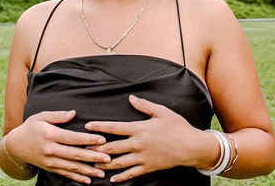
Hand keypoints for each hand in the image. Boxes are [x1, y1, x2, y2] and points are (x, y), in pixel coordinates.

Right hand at [6, 110, 111, 183]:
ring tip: (102, 172)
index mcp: (50, 135)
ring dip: (88, 171)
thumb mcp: (40, 117)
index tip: (102, 140)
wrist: (15, 146)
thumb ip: (58, 115)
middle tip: (108, 158)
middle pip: (75, 154)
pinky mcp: (50, 168)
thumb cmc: (30, 128)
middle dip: (93, 157)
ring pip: (72, 167)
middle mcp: (50, 150)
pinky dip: (77, 178)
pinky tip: (88, 180)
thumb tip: (73, 113)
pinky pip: (65, 174)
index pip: (73, 138)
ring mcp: (50, 161)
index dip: (88, 140)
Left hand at [84, 95, 216, 182]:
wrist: (191, 147)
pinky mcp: (148, 167)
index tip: (87, 126)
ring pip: (118, 163)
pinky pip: (131, 174)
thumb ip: (145, 105)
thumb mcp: (162, 112)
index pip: (114, 127)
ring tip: (92, 165)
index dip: (99, 126)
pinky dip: (120, 177)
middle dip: (96, 149)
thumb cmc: (177, 127)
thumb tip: (131, 98)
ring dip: (104, 164)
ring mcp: (142, 157)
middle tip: (83, 149)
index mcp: (139, 128)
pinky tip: (111, 179)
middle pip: (112, 147)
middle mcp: (138, 144)